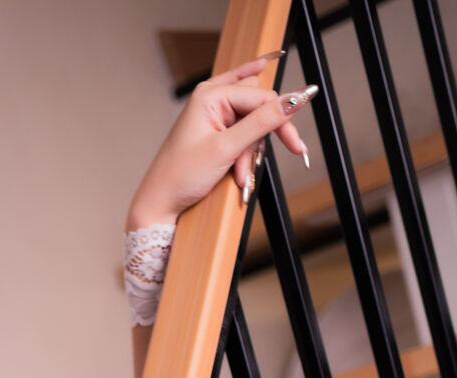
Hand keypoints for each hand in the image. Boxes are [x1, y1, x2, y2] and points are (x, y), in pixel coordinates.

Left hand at [126, 54, 314, 228]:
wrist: (159, 203)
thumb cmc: (182, 176)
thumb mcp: (226, 149)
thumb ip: (263, 122)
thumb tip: (297, 98)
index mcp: (210, 94)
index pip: (262, 97)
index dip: (282, 120)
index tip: (296, 146)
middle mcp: (211, 98)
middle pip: (258, 104)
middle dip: (260, 138)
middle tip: (266, 163)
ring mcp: (211, 113)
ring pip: (252, 120)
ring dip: (250, 151)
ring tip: (238, 175)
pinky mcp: (213, 129)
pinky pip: (242, 126)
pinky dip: (246, 147)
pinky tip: (257, 128)